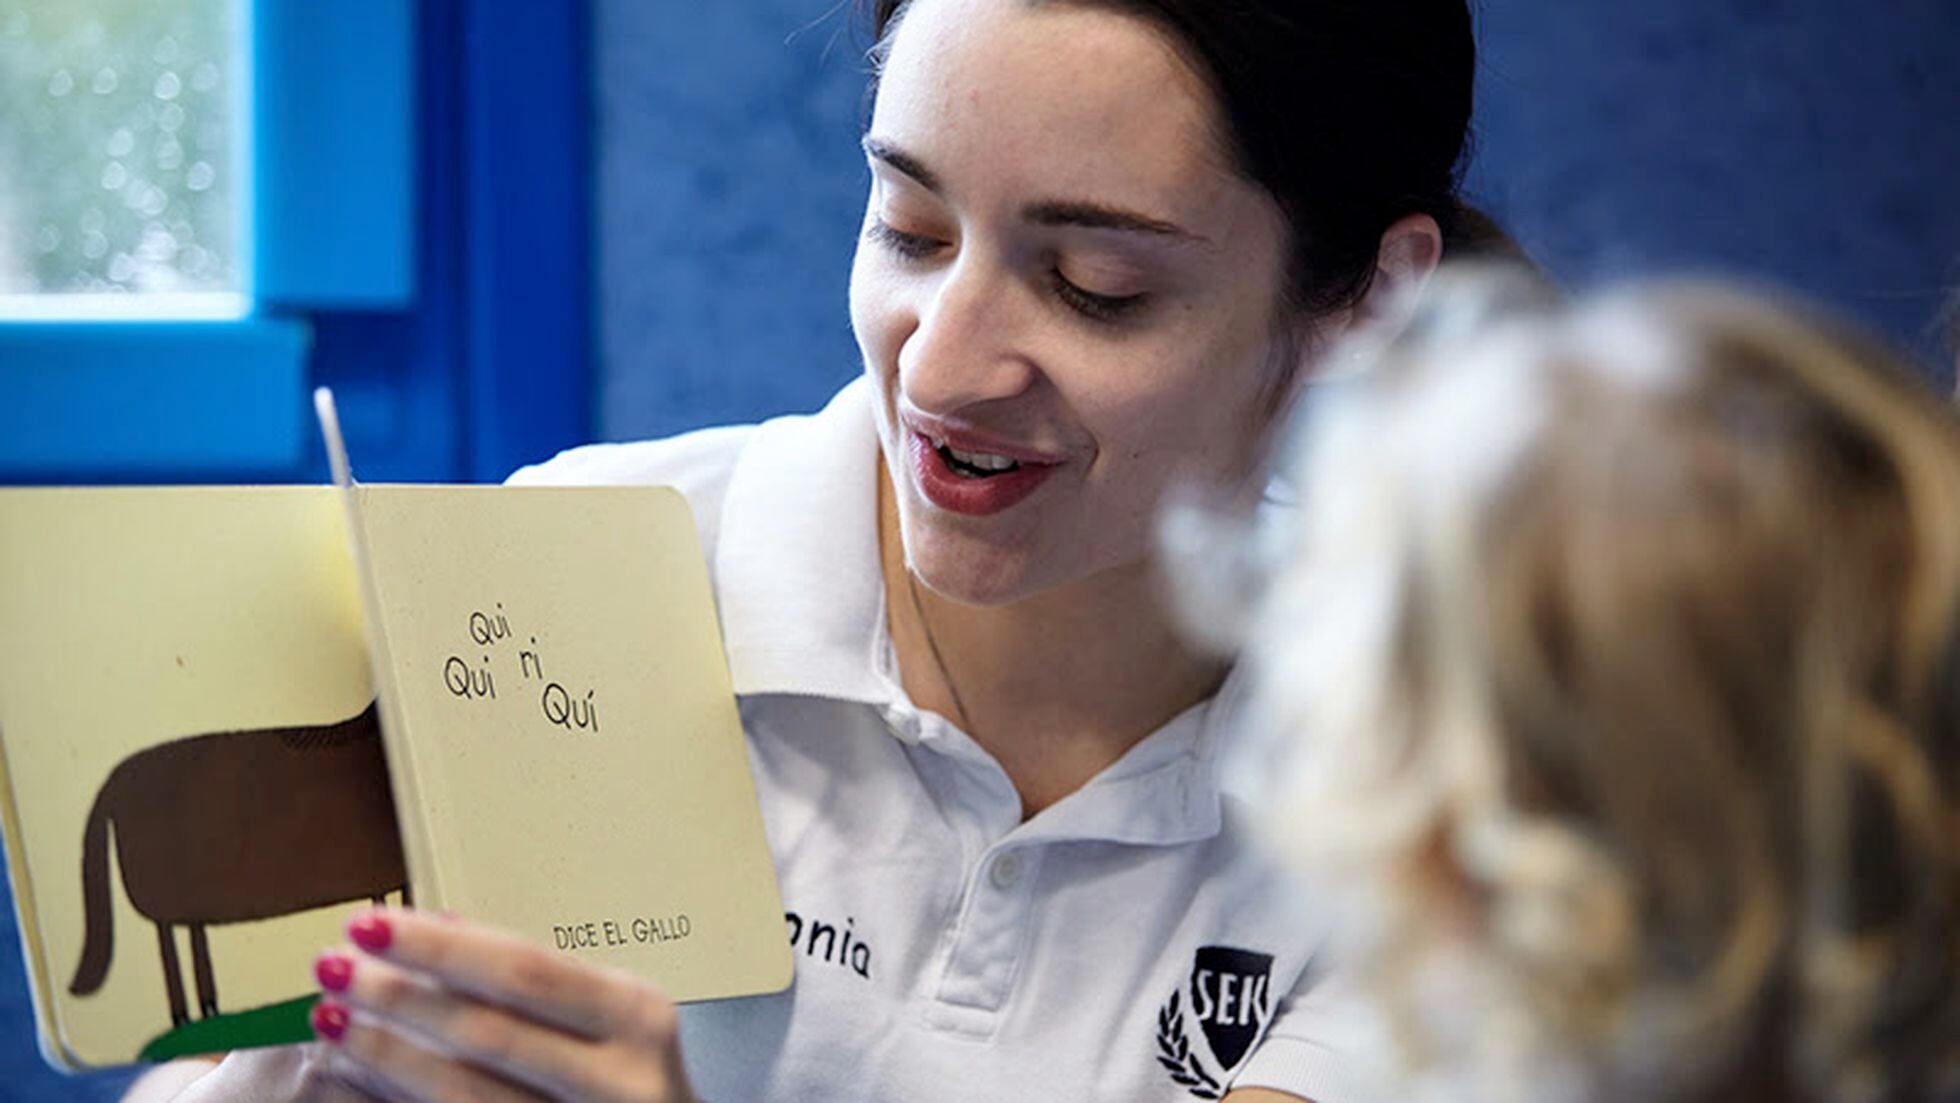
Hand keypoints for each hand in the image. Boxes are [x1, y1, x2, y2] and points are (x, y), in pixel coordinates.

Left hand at [309, 907, 693, 1102]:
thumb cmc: (631, 1077)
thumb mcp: (608, 1014)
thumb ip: (532, 978)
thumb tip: (435, 928)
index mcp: (635, 1016)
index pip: (523, 970)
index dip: (438, 949)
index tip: (371, 926)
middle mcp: (620, 1078)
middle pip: (486, 1031)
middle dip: (398, 997)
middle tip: (335, 967)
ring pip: (462, 1092)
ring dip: (385, 1053)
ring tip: (332, 1019)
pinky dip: (396, 1100)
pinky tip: (358, 1077)